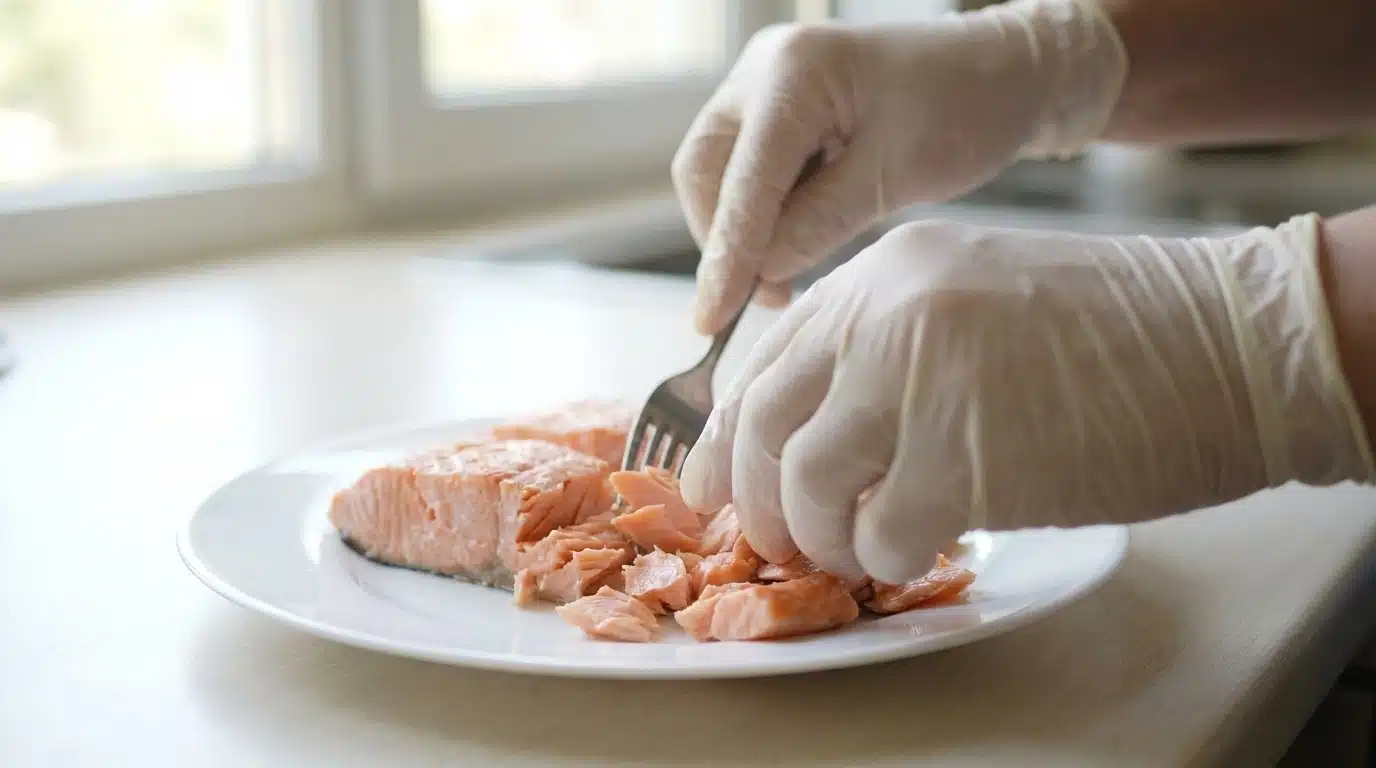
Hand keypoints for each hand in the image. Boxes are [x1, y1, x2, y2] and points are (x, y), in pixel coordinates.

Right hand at [673, 0, 1126, 334]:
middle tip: (767, 296)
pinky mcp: (777, 106)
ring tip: (788, 273)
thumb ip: (818, 224)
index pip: (742, 179)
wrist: (1003, 70)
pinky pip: (746, 167)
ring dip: (743, 229)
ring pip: (718, 172)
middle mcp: (764, 68)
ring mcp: (766, 83)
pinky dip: (763, 211)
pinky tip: (798, 237)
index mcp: (795, 71)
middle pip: (705, 170)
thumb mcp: (896, 176)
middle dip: (726, 238)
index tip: (714, 318)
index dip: (727, 255)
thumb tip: (758, 274)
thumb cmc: (965, 107)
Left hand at [680, 216, 1372, 582]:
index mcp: (882, 275)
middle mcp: (884, 317)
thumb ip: (883, 348)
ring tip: (858, 549)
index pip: (763, 363)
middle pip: (761, 427)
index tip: (714, 489)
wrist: (1228, 341)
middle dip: (756, 502)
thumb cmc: (1114, 332)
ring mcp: (920, 382)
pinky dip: (889, 557)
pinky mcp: (965, 457)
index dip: (724, 438)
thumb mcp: (971, 300)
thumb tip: (810, 430)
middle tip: (781, 542)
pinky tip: (923, 548)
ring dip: (821, 538)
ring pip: (805, 486)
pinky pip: (881, 532)